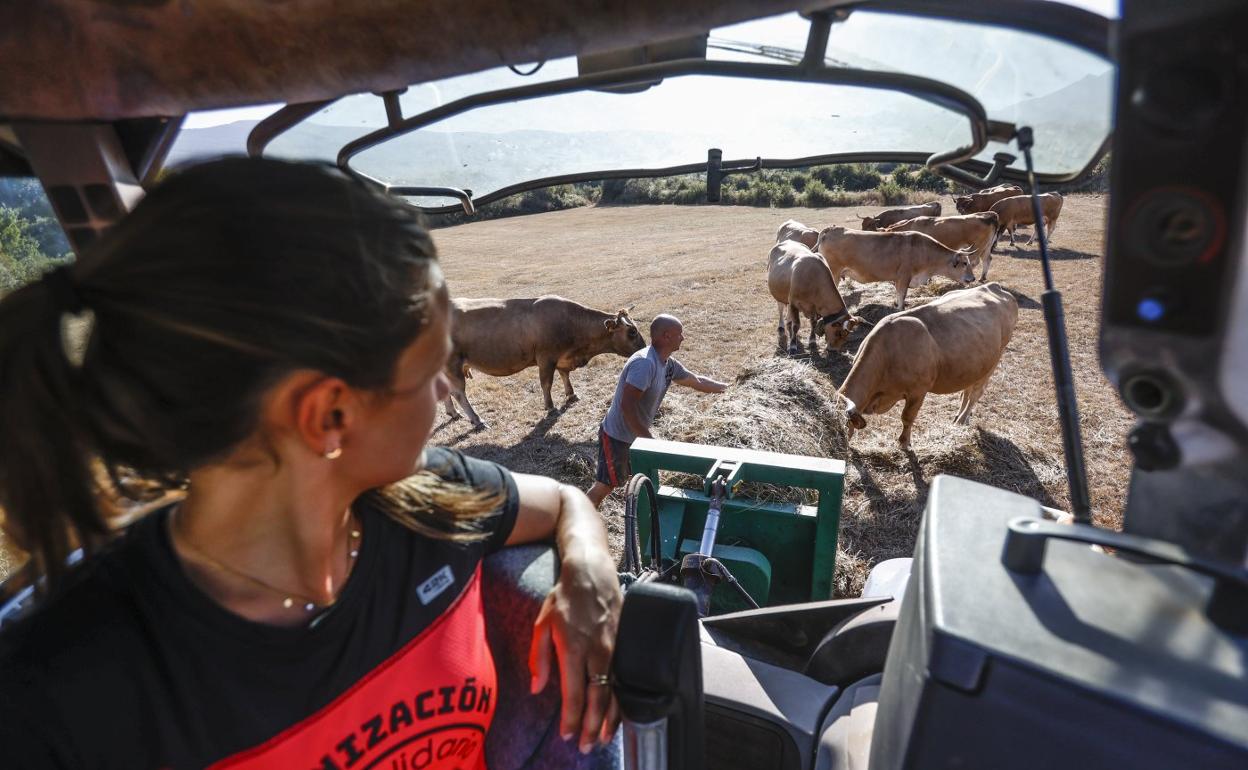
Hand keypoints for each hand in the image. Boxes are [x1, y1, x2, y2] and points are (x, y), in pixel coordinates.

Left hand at [529, 552, 622, 752]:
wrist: (592, 573)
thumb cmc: (564, 598)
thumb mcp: (542, 623)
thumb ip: (538, 658)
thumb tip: (537, 687)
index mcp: (573, 648)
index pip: (574, 694)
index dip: (572, 719)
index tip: (568, 736)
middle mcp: (597, 652)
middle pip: (598, 699)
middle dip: (592, 727)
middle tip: (587, 747)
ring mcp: (615, 649)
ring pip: (616, 692)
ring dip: (610, 719)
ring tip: (603, 738)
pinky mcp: (625, 644)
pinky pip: (624, 679)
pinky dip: (622, 700)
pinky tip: (618, 713)